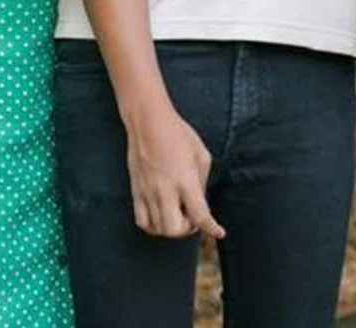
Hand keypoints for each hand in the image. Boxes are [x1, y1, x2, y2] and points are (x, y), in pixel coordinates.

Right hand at [124, 103, 222, 239]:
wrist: (148, 123)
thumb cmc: (179, 135)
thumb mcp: (202, 155)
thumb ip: (202, 182)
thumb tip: (199, 203)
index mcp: (186, 180)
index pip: (200, 215)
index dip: (211, 228)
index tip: (219, 233)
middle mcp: (165, 190)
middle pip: (174, 229)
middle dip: (188, 230)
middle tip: (193, 218)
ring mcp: (148, 192)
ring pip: (158, 229)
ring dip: (172, 228)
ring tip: (179, 214)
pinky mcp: (136, 192)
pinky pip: (142, 221)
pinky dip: (154, 226)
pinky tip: (162, 216)